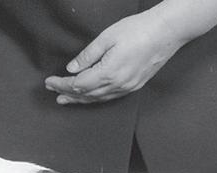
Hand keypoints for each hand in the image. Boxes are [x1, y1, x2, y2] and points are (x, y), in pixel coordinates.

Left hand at [44, 11, 183, 104]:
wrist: (167, 32)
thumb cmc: (138, 30)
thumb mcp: (107, 37)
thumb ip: (88, 55)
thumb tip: (72, 68)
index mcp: (109, 73)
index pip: (78, 84)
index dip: (62, 84)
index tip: (49, 82)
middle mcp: (118, 85)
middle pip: (87, 95)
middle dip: (68, 94)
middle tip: (54, 93)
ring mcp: (127, 87)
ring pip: (98, 99)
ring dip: (81, 100)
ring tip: (67, 99)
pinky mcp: (134, 86)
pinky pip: (110, 97)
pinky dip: (96, 98)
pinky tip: (90, 96)